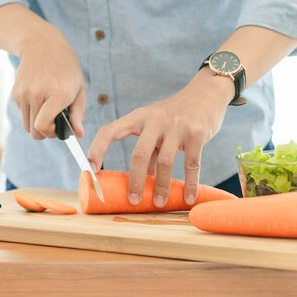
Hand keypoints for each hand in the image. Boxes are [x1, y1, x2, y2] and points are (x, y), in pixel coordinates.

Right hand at [12, 26, 85, 138]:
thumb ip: (78, 114)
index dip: (50, 133)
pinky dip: (30, 112)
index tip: (58, 129)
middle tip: (53, 123)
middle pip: (33, 131)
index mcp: (57, 93)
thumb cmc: (66, 69)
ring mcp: (23, 92)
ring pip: (26, 125)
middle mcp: (37, 93)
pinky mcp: (15, 92)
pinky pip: (22, 113)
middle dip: (44, 132)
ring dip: (36, 122)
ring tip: (47, 110)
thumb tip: (78, 134)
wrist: (42, 46)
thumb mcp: (79, 89)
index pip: (43, 126)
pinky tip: (39, 98)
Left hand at [88, 69, 232, 206]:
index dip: (97, 149)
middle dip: (135, 180)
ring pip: (165, 162)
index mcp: (138, 117)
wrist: (206, 93)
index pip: (110, 131)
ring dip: (162, 186)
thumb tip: (145, 179)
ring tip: (159, 203)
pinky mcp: (196, 133)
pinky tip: (187, 197)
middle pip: (139, 154)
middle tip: (133, 200)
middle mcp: (154, 120)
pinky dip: (189, 184)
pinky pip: (191, 164)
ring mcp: (176, 126)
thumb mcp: (156, 126)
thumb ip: (149, 149)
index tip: (90, 170)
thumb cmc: (175, 114)